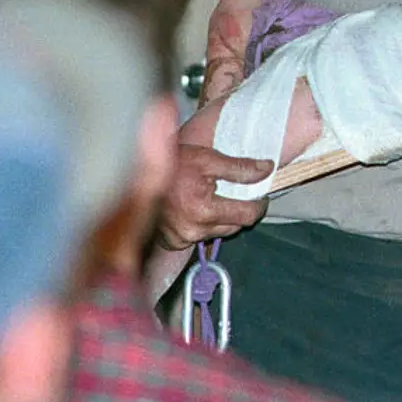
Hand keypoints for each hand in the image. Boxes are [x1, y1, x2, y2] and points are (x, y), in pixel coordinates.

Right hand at [154, 143, 270, 250]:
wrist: (134, 171)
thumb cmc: (172, 163)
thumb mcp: (208, 158)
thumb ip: (240, 168)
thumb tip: (267, 169)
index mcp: (204, 210)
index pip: (247, 215)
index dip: (258, 204)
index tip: (260, 195)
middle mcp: (193, 230)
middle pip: (234, 226)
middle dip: (238, 210)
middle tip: (233, 192)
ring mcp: (180, 239)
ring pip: (217, 233)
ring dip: (221, 218)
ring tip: (212, 197)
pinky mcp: (172, 242)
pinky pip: (199, 236)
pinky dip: (203, 224)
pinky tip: (196, 208)